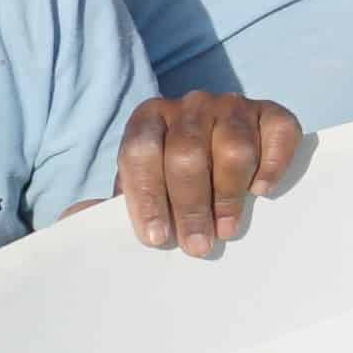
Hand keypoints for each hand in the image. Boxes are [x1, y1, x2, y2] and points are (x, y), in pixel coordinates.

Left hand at [115, 93, 303, 256]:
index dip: (146, 196)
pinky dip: (272, 162)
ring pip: (232, 146)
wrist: (218, 158)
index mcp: (149, 118)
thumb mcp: (137, 192)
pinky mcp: (271, 113)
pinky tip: (261, 191)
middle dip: (190, 206)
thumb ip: (107, 206)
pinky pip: (277, 131)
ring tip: (226, 229)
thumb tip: (75, 218)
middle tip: (196, 245)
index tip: (156, 239)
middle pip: (187, 153)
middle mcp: (190, 106)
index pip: (140, 151)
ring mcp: (233, 106)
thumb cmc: (171, 185)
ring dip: (228, 194)